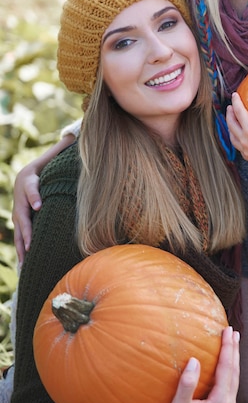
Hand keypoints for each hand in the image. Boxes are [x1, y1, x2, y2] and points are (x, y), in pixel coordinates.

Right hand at [12, 136, 74, 261]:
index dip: (33, 195)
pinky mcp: (21, 221)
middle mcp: (20, 195)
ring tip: (26, 260)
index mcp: (28, 177)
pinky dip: (22, 251)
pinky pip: (20, 238)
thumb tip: (73, 134)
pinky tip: (25, 268)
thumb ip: (62, 147)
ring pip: (19, 229)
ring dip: (22, 244)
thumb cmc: (48, 164)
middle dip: (26, 228)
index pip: (29, 186)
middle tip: (31, 241)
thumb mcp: (53, 154)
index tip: (39, 204)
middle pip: (21, 213)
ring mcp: (18, 209)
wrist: (31, 174)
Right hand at [12, 164, 41, 263]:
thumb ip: (35, 193)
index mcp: (21, 208)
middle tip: (24, 268)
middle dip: (22, 252)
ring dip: (21, 255)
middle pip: (19, 237)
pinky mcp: (22, 223)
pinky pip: (21, 239)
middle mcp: (18, 217)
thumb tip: (37, 207)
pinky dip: (22, 250)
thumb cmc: (33, 179)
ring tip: (23, 271)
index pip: (25, 225)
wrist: (25, 177)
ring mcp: (19, 221)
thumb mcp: (33, 182)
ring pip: (18, 240)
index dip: (27, 236)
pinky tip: (26, 262)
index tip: (29, 248)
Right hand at [163, 326, 238, 402]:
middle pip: (235, 371)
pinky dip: (229, 371)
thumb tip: (194, 360)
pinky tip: (223, 367)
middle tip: (233, 331)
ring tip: (232, 344)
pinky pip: (230, 386)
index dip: (228, 347)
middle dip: (234, 350)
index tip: (227, 329)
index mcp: (221, 402)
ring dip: (234, 360)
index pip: (227, 367)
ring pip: (235, 379)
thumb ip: (186, 385)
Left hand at [226, 87, 247, 173]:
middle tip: (230, 107)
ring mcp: (247, 151)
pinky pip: (240, 148)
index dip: (236, 102)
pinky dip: (237, 140)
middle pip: (232, 125)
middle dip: (230, 115)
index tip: (235, 95)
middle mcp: (245, 141)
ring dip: (231, 128)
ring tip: (232, 122)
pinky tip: (242, 138)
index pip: (239, 112)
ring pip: (233, 138)